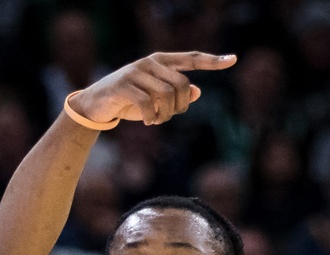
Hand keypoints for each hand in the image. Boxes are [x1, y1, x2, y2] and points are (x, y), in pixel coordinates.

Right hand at [66, 51, 235, 126]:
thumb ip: (176, 95)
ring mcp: (136, 71)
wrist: (96, 104)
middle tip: (167, 117)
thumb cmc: (129, 102)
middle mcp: (150, 62)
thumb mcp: (155, 99)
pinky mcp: (123, 84)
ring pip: (167, 95)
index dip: (212, 61)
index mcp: (161, 62)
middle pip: (182, 85)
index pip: (191, 58)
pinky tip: (147, 121)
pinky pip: (148, 103)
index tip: (233, 60)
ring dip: (165, 115)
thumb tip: (197, 92)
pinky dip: (151, 117)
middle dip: (180, 107)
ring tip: (155, 120)